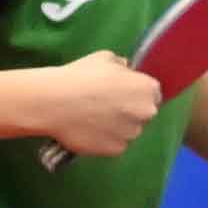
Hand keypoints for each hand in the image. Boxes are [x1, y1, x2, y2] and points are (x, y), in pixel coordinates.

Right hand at [35, 55, 163, 160]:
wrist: (54, 102)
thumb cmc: (79, 76)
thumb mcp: (104, 58)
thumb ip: (122, 65)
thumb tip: (126, 70)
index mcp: (147, 89)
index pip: (152, 94)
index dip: (136, 94)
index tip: (121, 95)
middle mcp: (146, 112)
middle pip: (143, 114)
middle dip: (129, 111)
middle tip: (104, 107)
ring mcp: (132, 133)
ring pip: (129, 131)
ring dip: (117, 127)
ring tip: (92, 119)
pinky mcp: (116, 149)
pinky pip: (114, 145)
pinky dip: (105, 140)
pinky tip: (88, 131)